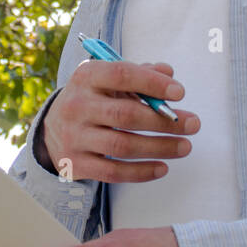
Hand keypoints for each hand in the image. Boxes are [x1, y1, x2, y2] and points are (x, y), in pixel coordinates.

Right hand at [38, 59, 200, 183]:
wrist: (53, 128)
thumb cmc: (93, 99)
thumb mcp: (108, 80)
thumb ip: (139, 74)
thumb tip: (169, 73)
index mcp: (86, 77)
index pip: (121, 75)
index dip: (152, 83)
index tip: (180, 93)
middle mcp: (77, 106)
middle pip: (125, 115)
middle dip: (164, 121)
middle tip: (193, 124)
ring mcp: (75, 137)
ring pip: (122, 146)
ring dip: (159, 148)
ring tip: (185, 147)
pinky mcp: (76, 164)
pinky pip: (113, 172)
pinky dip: (141, 172)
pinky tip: (163, 168)